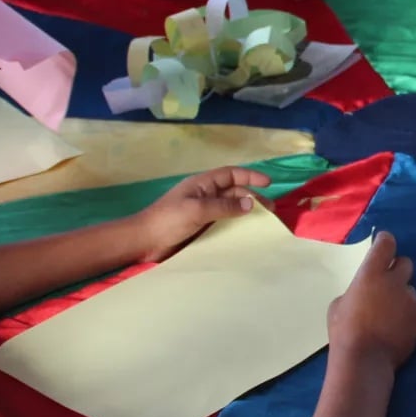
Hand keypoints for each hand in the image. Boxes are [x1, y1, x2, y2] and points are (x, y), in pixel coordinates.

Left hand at [135, 166, 273, 261]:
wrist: (144, 242)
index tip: (268, 184)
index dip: (250, 176)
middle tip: (270, 211)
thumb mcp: (198, 209)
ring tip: (263, 224)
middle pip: (234, 191)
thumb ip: (225, 206)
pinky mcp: (201, 229)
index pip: (231, 174)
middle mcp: (205, 196)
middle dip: (253, 197)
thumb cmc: (168, 220)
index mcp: (202, 184)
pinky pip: (223, 224)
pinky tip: (246, 235)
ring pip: (231, 208)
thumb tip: (251, 203)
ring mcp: (203, 213)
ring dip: (246, 213)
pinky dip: (236, 227)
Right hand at [328, 230, 415, 367]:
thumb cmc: (344, 331)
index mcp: (371, 273)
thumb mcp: (339, 305)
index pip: (386, 244)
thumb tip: (363, 293)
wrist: (364, 359)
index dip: (385, 243)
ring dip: (404, 297)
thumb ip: (356, 291)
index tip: (383, 246)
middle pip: (406, 263)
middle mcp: (394, 281)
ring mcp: (410, 299)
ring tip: (394, 314)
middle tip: (389, 285)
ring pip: (412, 290)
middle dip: (398, 271)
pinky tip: (406, 324)